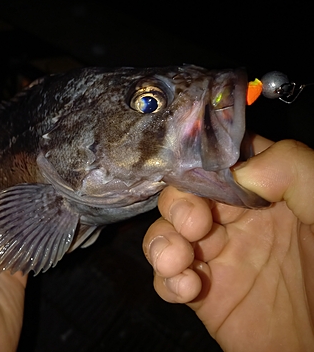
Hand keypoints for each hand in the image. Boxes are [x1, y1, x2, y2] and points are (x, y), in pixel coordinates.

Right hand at [144, 136, 313, 350]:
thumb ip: (292, 169)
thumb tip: (240, 173)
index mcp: (263, 192)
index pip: (217, 162)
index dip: (200, 165)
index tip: (202, 179)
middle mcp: (234, 219)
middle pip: (182, 194)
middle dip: (177, 205)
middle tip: (194, 226)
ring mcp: (214, 255)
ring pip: (164, 232)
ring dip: (161, 242)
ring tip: (178, 263)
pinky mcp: (200, 291)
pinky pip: (165, 277)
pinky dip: (166, 280)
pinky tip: (187, 289)